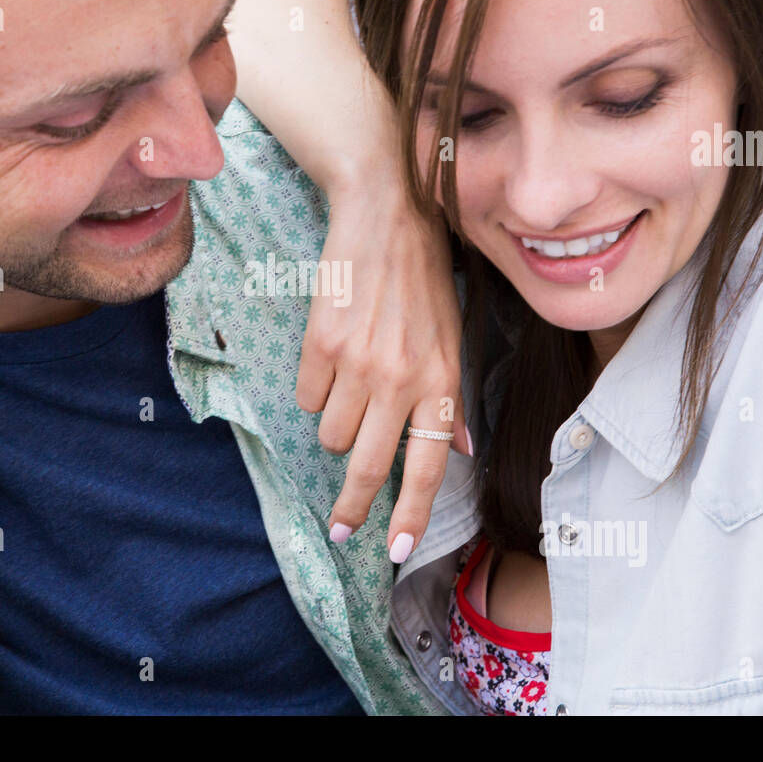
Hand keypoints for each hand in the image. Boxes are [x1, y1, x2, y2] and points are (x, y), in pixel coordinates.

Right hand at [296, 184, 469, 562]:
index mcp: (441, 377)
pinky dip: (315, 391)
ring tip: (349, 388)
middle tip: (341, 525)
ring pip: (331, 434)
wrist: (384, 213)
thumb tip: (455, 446)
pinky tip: (330, 358)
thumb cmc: (423, 274)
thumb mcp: (454, 334)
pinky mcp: (320, 344)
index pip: (429, 463)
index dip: (410, 512)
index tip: (392, 548)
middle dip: (353, 506)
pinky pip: (307, 399)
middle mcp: (401, 377)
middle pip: (369, 465)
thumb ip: (449, 395)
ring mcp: (358, 362)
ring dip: (336, 426)